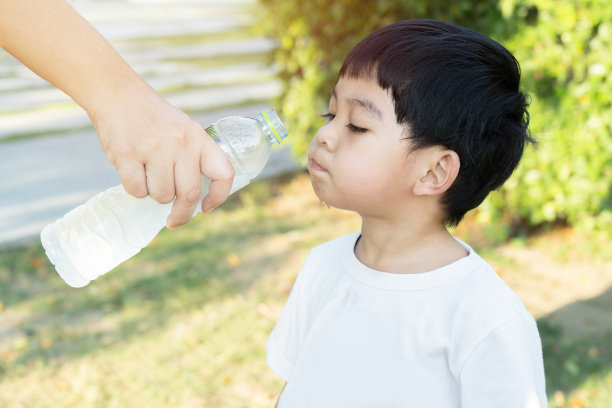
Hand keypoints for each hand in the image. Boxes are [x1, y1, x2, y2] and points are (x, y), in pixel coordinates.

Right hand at [90, 82, 234, 228]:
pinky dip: (135, 189)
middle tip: (174, 221)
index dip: (218, 197)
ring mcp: (154, 149)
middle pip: (189, 194)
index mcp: (199, 138)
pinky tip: (133, 172)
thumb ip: (194, 157)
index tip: (205, 208)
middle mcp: (180, 144)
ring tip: (148, 176)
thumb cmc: (154, 119)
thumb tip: (196, 199)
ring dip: (155, 195)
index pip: (223, 174)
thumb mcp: (184, 130)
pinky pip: (137, 191)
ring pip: (162, 195)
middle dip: (182, 214)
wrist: (118, 95)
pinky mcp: (128, 155)